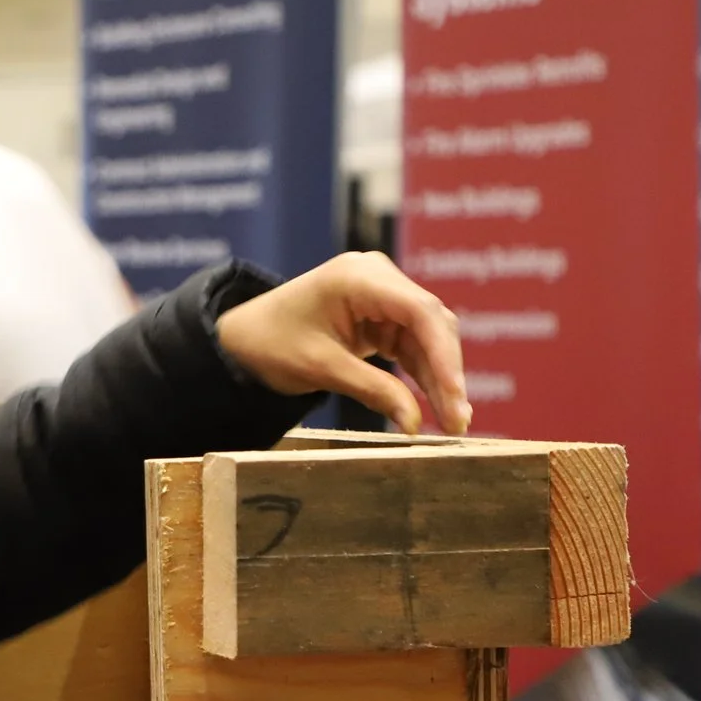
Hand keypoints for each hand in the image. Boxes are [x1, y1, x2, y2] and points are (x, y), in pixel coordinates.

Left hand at [214, 251, 470, 435]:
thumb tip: (415, 423)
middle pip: (431, 323)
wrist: (242, 337)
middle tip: (458, 420)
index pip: (419, 311)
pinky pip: (412, 343)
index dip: (444, 356)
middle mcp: (377, 277)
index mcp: (359, 277)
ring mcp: (381, 294)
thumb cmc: (270, 344)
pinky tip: (437, 404)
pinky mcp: (381, 314)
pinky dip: (423, 373)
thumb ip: (371, 390)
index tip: (455, 395)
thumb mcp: (320, 369)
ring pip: (427, 336)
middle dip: (447, 372)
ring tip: (453, 421)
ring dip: (439, 377)